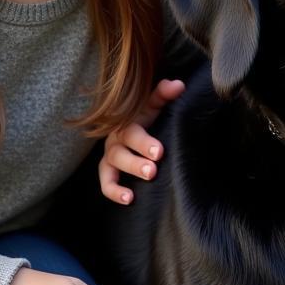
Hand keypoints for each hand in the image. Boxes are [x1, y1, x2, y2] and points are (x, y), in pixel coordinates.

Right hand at [99, 78, 185, 203]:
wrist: (136, 126)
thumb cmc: (148, 115)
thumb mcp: (155, 104)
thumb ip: (164, 94)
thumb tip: (178, 85)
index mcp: (127, 121)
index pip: (132, 131)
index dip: (144, 142)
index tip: (159, 152)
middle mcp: (116, 138)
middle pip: (120, 151)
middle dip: (135, 163)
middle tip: (152, 171)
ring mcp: (110, 155)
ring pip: (111, 166)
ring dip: (124, 177)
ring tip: (134, 193)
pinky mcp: (108, 170)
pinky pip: (106, 182)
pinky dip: (114, 191)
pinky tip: (128, 199)